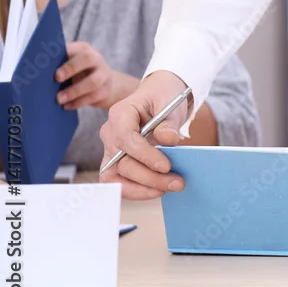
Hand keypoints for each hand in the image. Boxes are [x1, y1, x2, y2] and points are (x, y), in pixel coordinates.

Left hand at [55, 41, 131, 109]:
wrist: (108, 85)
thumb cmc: (82, 73)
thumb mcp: (72, 65)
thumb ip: (60, 64)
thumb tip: (37, 72)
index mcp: (85, 50)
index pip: (74, 47)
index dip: (62, 53)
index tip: (48, 63)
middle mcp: (96, 59)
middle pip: (88, 58)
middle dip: (71, 67)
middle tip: (57, 78)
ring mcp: (104, 75)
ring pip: (92, 82)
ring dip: (74, 91)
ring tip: (59, 99)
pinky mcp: (106, 91)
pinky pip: (93, 97)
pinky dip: (78, 102)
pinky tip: (66, 106)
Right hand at [99, 70, 189, 199]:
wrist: (159, 96)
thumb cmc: (163, 97)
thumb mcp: (170, 102)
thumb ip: (169, 122)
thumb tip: (169, 140)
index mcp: (120, 113)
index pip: (125, 139)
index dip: (145, 156)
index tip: (166, 166)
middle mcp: (110, 133)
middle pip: (121, 162)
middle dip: (150, 177)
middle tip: (177, 182)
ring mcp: (111, 149)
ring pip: (116, 177)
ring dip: (142, 188)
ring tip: (169, 188)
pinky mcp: (116, 162)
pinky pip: (118, 182)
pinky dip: (136, 190)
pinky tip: (157, 190)